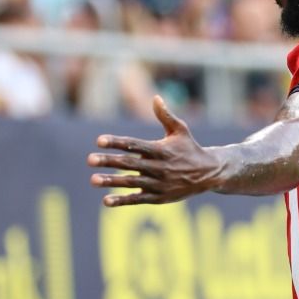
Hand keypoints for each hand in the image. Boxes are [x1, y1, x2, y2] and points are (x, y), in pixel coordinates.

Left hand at [88, 96, 220, 205]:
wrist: (209, 173)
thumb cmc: (190, 148)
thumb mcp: (180, 130)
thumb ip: (165, 116)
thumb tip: (155, 97)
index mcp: (161, 150)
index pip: (135, 145)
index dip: (117, 142)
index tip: (99, 140)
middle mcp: (159, 167)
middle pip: (130, 164)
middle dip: (109, 161)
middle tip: (90, 159)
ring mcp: (158, 184)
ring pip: (131, 182)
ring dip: (112, 181)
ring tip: (93, 179)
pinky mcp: (159, 198)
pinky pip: (138, 199)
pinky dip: (122, 201)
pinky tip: (106, 200)